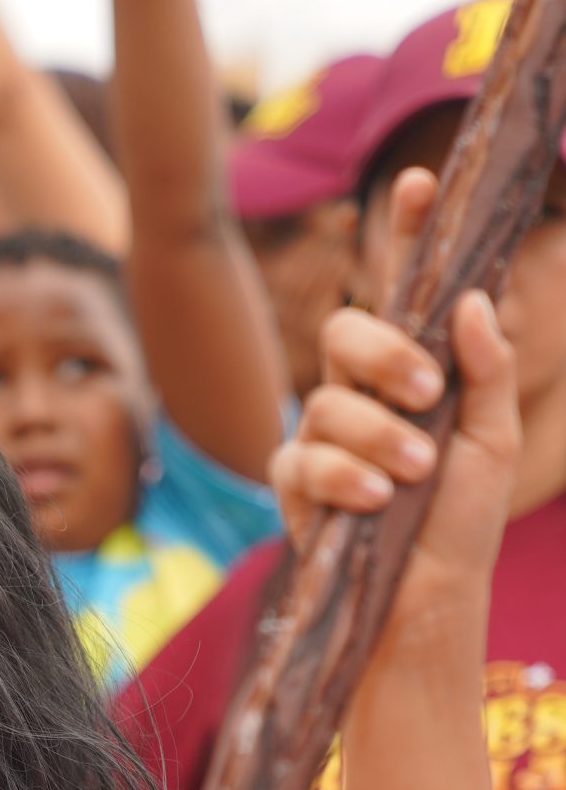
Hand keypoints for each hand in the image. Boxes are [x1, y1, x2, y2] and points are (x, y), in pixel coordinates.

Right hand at [271, 169, 519, 635]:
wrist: (426, 606)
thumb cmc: (461, 525)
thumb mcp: (494, 442)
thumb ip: (486, 371)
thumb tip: (473, 299)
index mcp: (416, 371)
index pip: (407, 288)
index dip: (406, 233)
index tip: (417, 182)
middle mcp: (364, 394)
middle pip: (347, 331)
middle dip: (384, 354)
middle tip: (426, 391)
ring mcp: (324, 439)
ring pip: (326, 401)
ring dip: (376, 435)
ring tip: (412, 475)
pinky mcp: (295, 488)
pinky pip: (299, 460)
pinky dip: (339, 476)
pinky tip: (372, 500)